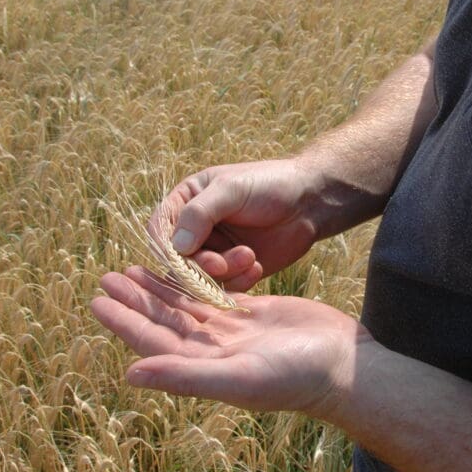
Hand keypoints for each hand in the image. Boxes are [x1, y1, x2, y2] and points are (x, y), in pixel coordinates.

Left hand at [91, 266, 371, 415]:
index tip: (96, 300)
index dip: (124, 321)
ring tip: (132, 269)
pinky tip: (180, 269)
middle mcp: (213, 351)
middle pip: (164, 321)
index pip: (152, 341)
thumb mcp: (238, 376)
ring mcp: (234, 333)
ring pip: (186, 306)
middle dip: (135, 299)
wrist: (344, 365)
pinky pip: (214, 296)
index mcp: (203, 367)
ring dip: (159, 289)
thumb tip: (130, 373)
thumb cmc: (296, 377)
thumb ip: (184, 375)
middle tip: (105, 277)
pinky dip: (193, 282)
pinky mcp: (254, 314)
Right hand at [151, 159, 320, 292]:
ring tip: (250, 257)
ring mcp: (216, 250)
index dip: (167, 246)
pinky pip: (225, 287)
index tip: (184, 253)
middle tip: (222, 264)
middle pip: (179, 260)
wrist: (311, 200)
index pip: (160, 229)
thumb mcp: (231, 189)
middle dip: (199, 265)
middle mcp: (196, 229)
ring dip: (223, 273)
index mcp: (186, 202)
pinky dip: (238, 283)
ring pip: (201, 277)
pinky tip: (257, 268)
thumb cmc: (269, 184)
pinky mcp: (236, 269)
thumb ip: (200, 213)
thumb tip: (176, 247)